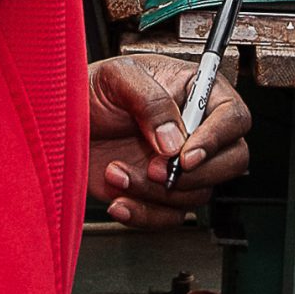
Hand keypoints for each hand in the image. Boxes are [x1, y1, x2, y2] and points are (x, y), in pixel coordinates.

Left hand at [87, 53, 251, 226]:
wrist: (61, 122)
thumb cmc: (92, 88)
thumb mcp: (119, 76)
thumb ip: (150, 101)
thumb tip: (175, 140)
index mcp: (197, 92)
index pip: (233, 117)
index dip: (217, 139)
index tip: (186, 155)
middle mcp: (197, 131)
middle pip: (232, 161)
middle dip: (194, 175)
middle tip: (155, 170)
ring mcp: (180, 165)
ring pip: (197, 193)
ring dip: (156, 194)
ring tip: (115, 172)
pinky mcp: (159, 193)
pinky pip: (169, 217)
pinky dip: (144, 215)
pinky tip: (118, 199)